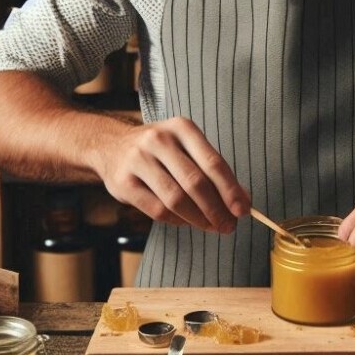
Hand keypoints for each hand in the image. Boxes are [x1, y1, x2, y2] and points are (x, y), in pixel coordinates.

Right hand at [94, 116, 249, 232]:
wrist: (111, 145)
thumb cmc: (160, 150)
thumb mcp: (187, 148)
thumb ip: (214, 171)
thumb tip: (244, 200)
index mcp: (181, 128)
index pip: (213, 162)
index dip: (230, 189)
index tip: (243, 210)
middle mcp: (159, 139)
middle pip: (195, 182)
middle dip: (216, 209)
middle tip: (229, 225)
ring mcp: (138, 160)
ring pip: (176, 199)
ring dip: (199, 219)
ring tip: (211, 226)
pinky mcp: (123, 183)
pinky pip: (157, 210)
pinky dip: (177, 221)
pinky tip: (187, 221)